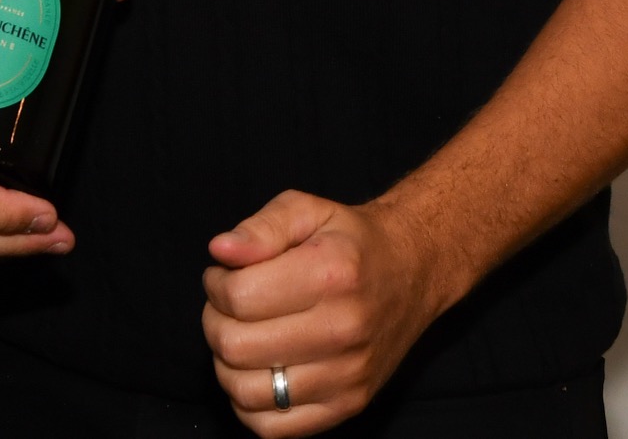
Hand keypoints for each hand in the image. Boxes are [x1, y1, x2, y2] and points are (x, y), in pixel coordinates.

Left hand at [200, 191, 455, 433]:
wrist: (412, 272)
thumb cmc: (350, 241)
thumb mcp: (306, 210)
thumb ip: (260, 227)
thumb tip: (220, 251)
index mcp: (330, 275)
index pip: (238, 296)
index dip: (216, 284)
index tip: (224, 276)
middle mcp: (343, 330)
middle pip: (236, 347)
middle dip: (215, 323)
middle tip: (228, 306)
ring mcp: (348, 375)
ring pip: (246, 392)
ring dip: (226, 365)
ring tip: (241, 337)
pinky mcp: (348, 405)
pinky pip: (273, 427)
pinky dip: (249, 404)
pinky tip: (258, 371)